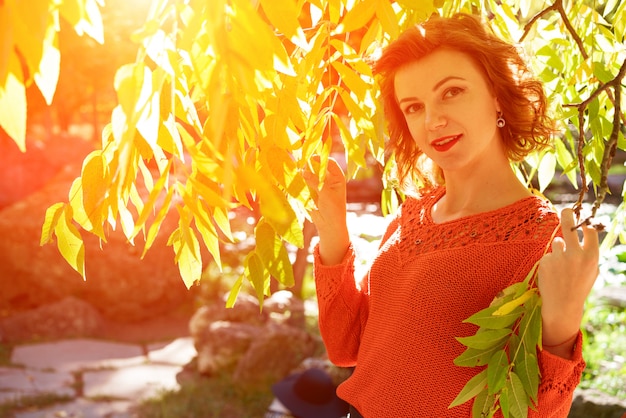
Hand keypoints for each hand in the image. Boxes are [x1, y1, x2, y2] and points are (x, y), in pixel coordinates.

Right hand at [302, 155, 349, 264]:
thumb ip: (315, 182)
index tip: (309, 159)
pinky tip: (294, 180)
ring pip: (310, 173)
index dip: (320, 159)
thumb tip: (303, 171)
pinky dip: (300, 181)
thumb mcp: (326, 194)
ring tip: (296, 173)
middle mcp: (329, 178)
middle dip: (309, 165)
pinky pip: (304, 182)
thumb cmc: (333, 210)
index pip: (329, 162)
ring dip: (303, 173)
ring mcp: (319, 184)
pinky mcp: (311, 190)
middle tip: (299, 165)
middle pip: (318, 166)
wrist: (329, 225)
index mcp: (338, 177)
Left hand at [537, 208, 598, 354]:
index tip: (583, 220)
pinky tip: (553, 274)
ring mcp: (559, 257)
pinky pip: (548, 254)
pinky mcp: (545, 261)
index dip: (586, 224)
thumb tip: (585, 229)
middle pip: (569, 226)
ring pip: (557, 242)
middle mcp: (576, 254)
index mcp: (591, 256)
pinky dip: (550, 262)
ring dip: (559, 249)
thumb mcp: (591, 269)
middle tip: (566, 210)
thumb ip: (588, 251)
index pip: (589, 230)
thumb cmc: (579, 285)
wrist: (563, 304)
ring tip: (562, 267)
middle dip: (568, 215)